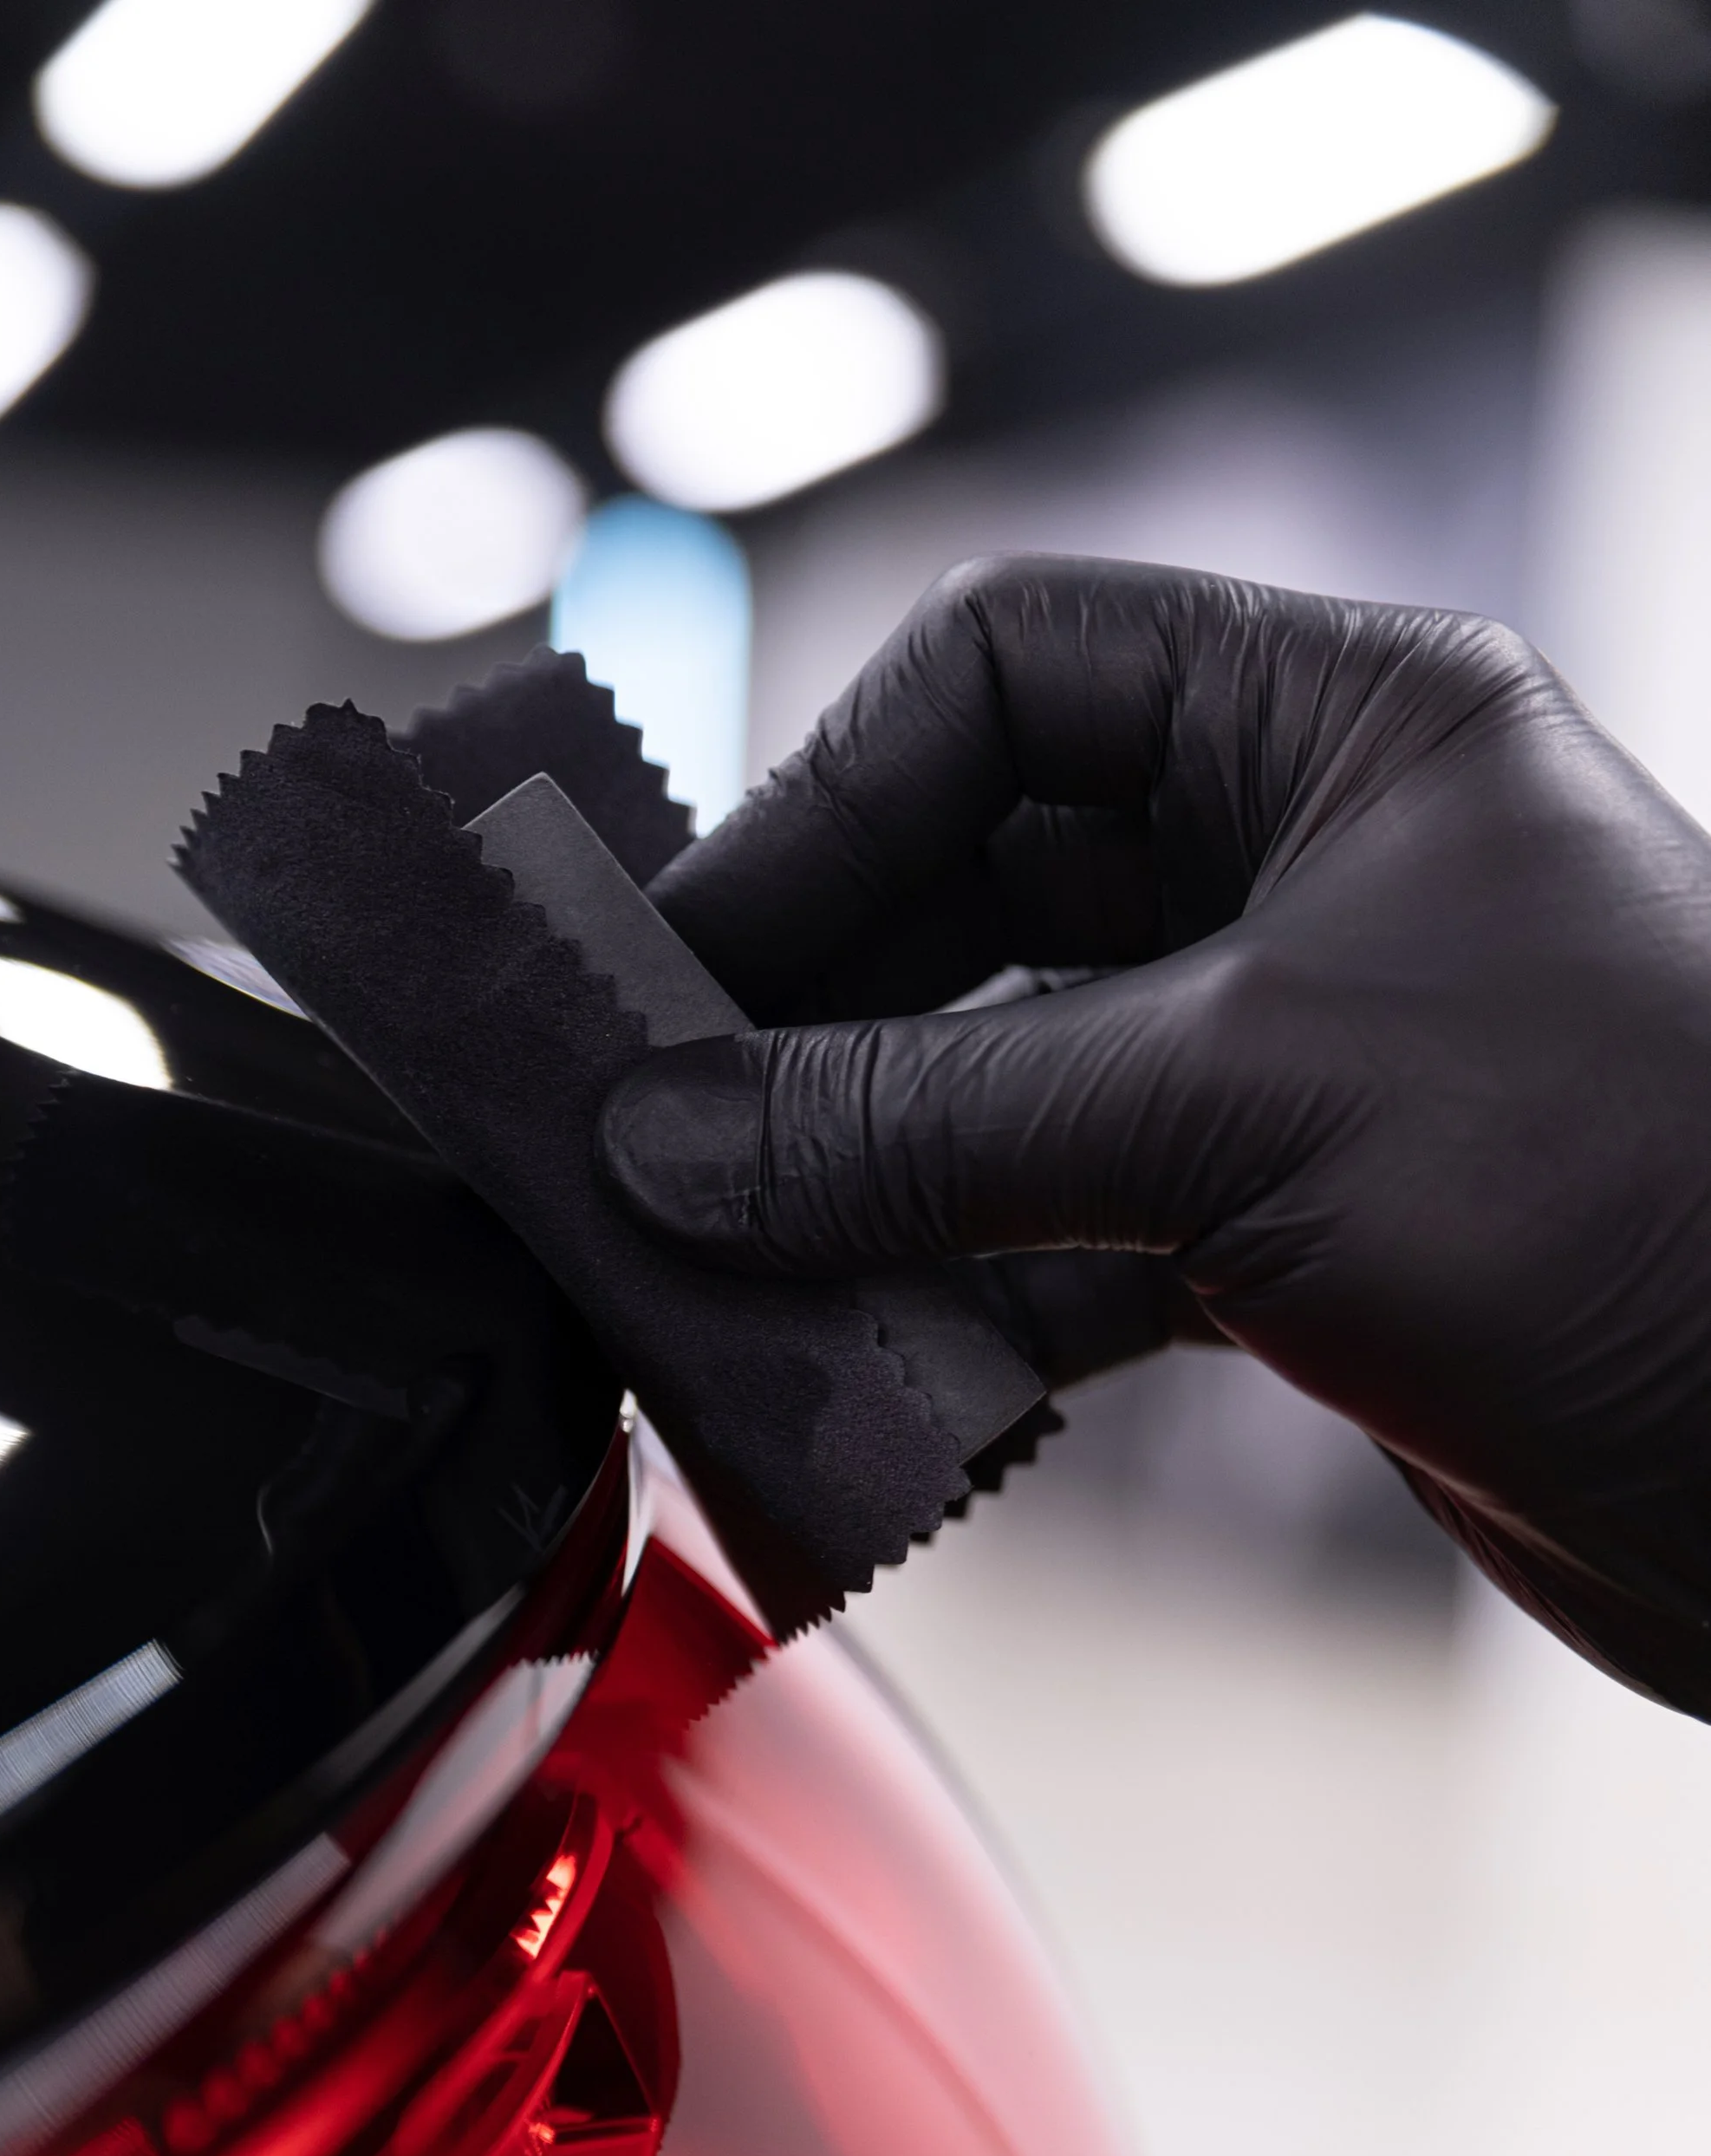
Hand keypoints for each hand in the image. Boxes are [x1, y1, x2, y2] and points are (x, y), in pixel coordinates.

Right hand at [599, 555, 1710, 1714]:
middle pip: (974, 891)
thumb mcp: (1250, 1108)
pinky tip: (865, 1374)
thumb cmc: (1643, 1196)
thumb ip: (936, 1120)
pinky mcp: (1291, 1240)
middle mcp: (1309, 871)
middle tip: (647, 1135)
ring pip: (999, 1087)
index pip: (1002, 678)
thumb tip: (670, 1137)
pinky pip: (1061, 1244)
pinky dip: (954, 1308)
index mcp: (1339, 727)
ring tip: (720, 1269)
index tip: (677, 964)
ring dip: (857, 1183)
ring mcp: (1295, 1061)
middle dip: (807, 1015)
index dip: (821, 802)